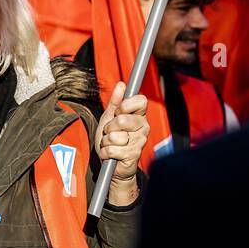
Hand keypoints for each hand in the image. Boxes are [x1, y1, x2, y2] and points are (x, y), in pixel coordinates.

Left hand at [96, 82, 148, 205]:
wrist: (111, 163)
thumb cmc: (112, 139)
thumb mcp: (109, 118)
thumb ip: (115, 102)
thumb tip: (121, 84)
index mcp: (139, 116)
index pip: (140, 100)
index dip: (125, 105)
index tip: (118, 112)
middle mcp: (143, 127)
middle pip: (122, 119)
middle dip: (109, 127)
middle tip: (111, 133)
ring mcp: (140, 141)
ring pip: (115, 136)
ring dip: (106, 141)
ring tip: (111, 144)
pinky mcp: (134, 155)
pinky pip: (112, 149)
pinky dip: (105, 152)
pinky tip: (110, 154)